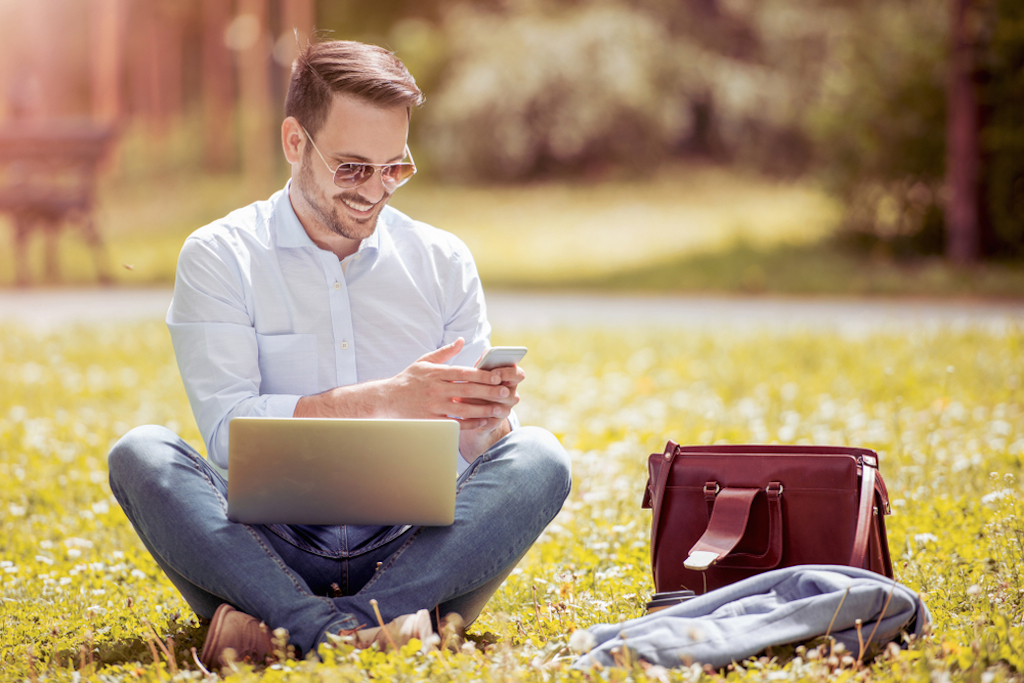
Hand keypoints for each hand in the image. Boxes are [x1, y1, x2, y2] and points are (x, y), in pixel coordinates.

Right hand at [385, 338, 519, 426]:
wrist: (387, 399)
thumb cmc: (409, 379)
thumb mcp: (424, 361)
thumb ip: (445, 352)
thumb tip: (462, 340)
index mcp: (436, 373)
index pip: (464, 372)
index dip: (482, 374)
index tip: (498, 376)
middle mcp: (436, 389)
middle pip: (467, 391)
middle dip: (489, 392)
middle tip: (506, 392)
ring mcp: (433, 406)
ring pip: (463, 409)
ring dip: (483, 410)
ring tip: (500, 409)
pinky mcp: (431, 421)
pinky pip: (454, 423)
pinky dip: (470, 423)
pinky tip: (483, 421)